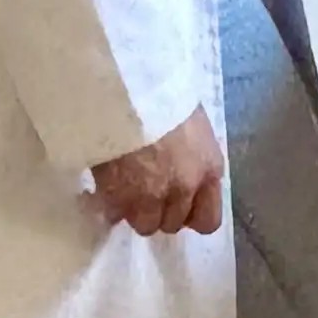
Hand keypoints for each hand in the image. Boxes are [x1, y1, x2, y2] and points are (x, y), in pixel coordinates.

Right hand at [91, 106, 224, 237]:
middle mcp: (183, 190)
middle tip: (147, 190)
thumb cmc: (165, 98)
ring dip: (135, 211)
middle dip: (160, 211)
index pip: (209, 221)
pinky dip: (111, 204)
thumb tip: (184, 180)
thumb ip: (194, 162)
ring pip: (144, 224)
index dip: (192, 216)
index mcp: (209, 170)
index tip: (178, 206)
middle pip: (172, 224)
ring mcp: (150, 197)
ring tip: (126, 187)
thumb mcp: (195, 129)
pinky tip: (108, 184)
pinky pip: (115, 215)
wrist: (129, 92)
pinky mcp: (118, 198)